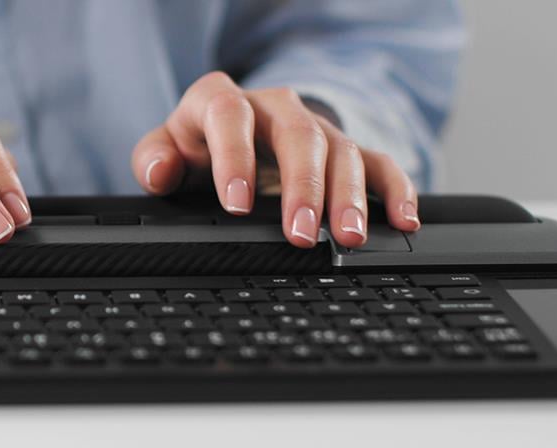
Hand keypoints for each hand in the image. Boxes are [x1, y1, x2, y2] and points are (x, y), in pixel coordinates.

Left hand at [132, 71, 421, 248]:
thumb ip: (154, 159)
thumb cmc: (196, 149)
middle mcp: (273, 107)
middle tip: (300, 234)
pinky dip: (394, 190)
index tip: (237, 204)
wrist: (230, 136)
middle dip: (302, 187)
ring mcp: (313, 128)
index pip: (229, 115)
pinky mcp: (344, 149)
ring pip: (339, 151)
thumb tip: (158, 171)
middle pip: (296, 135)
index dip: (235, 157)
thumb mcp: (165, 150)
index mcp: (221, 101)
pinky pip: (377, 163)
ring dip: (348, 196)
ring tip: (348, 236)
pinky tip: (402, 220)